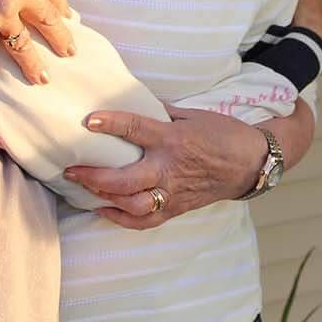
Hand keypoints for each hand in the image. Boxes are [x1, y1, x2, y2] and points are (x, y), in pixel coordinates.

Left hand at [64, 106, 269, 228]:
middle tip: (70, 169)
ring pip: (132, 204)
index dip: (111, 124)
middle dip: (94, 175)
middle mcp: (170, 169)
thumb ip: (160, 111)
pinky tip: (102, 208)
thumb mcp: (192, 114)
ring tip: (82, 186)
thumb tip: (132, 100)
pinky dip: (120, 218)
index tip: (88, 121)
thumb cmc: (222, 133)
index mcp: (173, 140)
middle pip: (126, 179)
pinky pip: (145, 221)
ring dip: (103, 197)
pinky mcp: (176, 208)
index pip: (136, 130)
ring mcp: (173, 192)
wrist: (251, 164)